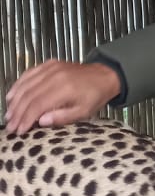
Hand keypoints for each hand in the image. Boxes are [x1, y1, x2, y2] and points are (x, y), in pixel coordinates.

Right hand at [5, 60, 119, 132]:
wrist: (103, 75)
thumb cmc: (94, 97)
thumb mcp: (83, 112)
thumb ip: (62, 117)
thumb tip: (40, 121)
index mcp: (64, 89)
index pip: (38, 105)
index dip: (26, 119)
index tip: (18, 130)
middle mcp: (55, 76)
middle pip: (28, 95)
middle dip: (17, 113)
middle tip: (10, 126)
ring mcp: (50, 68)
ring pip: (25, 85)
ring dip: (14, 101)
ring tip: (8, 115)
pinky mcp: (48, 64)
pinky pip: (28, 74)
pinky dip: (18, 86)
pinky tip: (11, 96)